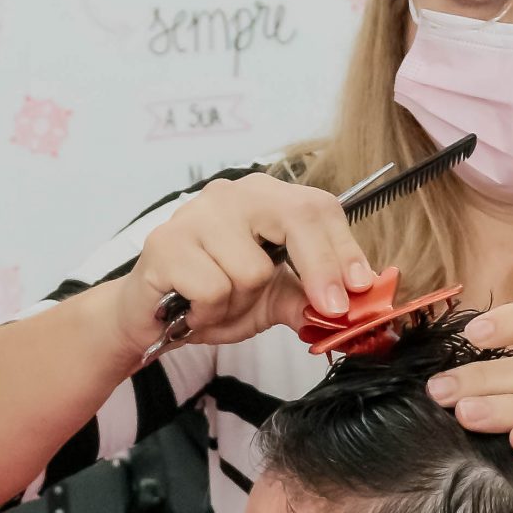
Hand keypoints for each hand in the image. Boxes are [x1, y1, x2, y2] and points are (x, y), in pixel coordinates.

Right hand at [104, 173, 378, 356]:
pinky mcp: (165, 244)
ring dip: (240, 304)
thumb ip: (310, 299)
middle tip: (331, 309)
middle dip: (320, 269)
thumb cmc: (211, 297)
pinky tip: (193, 309)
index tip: (362, 286)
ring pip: (252, 270)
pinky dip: (209, 312)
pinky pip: (213, 288)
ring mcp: (196, 215)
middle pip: (296, 218)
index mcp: (264, 198)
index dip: (345, 248)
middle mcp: (232, 194)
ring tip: (219, 305)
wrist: (150, 318)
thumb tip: (356, 307)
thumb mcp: (272, 300)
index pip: (317, 209)